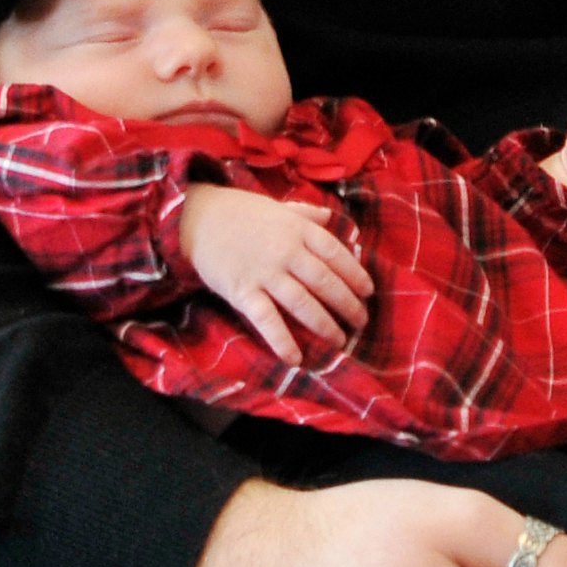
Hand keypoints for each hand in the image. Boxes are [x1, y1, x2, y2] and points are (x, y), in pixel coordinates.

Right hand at [180, 183, 371, 363]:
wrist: (197, 217)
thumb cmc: (241, 213)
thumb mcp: (278, 207)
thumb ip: (306, 214)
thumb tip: (330, 216)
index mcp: (299, 229)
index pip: (336, 254)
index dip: (355, 274)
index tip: (368, 291)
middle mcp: (287, 251)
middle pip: (326, 282)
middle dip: (348, 305)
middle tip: (361, 322)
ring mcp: (265, 273)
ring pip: (303, 303)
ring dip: (324, 325)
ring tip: (340, 342)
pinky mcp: (242, 291)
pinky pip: (267, 320)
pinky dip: (282, 340)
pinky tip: (296, 358)